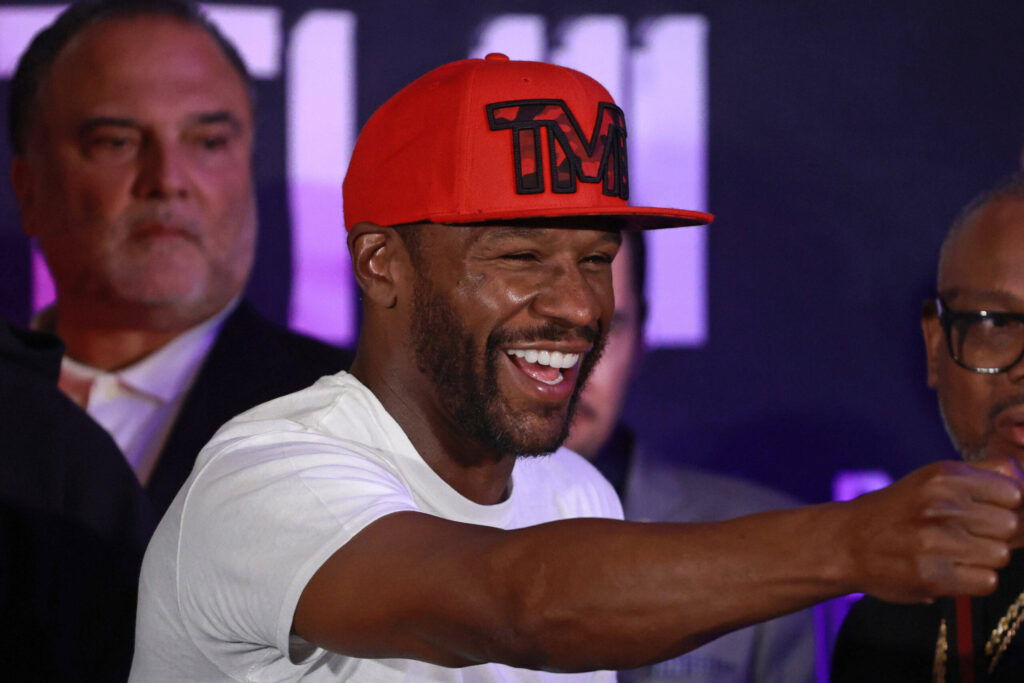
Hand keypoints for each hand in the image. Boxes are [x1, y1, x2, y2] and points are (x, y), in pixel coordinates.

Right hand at [840, 459, 1022, 602]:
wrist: (846, 543)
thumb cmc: (898, 511)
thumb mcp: (932, 480)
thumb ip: (982, 476)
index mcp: (943, 475)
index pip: (1013, 490)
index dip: (1003, 504)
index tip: (983, 511)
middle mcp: (941, 504)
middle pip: (1010, 525)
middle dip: (994, 533)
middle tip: (965, 535)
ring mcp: (936, 541)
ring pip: (1001, 555)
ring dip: (983, 558)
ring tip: (953, 553)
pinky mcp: (934, 576)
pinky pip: (987, 581)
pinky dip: (973, 580)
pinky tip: (950, 570)